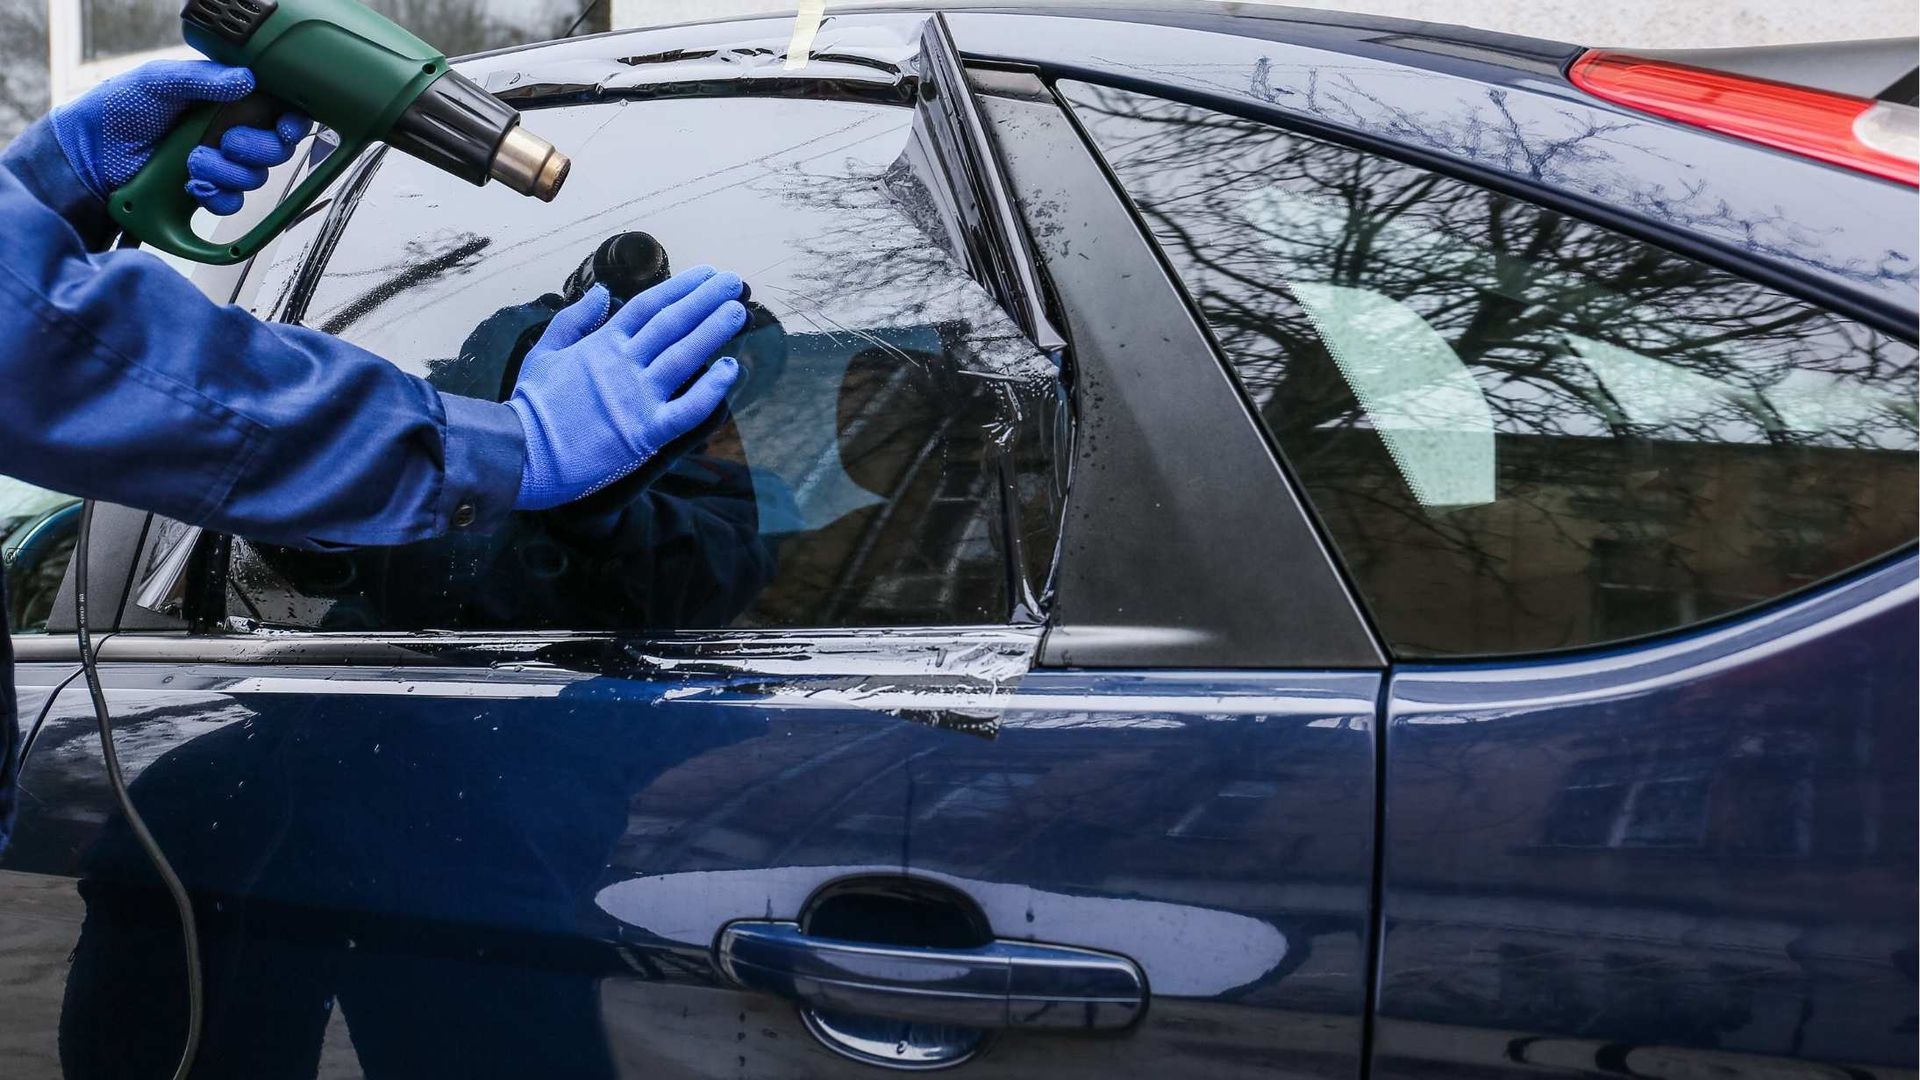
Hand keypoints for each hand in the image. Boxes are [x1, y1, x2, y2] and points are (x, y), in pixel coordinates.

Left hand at [50, 59, 311, 213]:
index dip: (289, 123)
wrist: (88, 154)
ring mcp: (218, 164)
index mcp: (223, 100)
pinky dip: (215, 196)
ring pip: (254, 178)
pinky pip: (231, 203)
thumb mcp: (158, 80)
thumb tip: (247, 80)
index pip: (275, 111)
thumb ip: (202, 78)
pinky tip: (192, 184)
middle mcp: (226, 132)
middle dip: (255, 149)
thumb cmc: (116, 109)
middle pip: (274, 149)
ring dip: (226, 172)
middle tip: (227, 142)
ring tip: (192, 161)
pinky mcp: (205, 191)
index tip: (284, 128)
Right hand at [507, 266, 746, 510]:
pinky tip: (732, 369)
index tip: (705, 274)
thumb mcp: (544, 351)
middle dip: (706, 300)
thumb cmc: (532, 406)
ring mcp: (637, 397)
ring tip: (738, 312)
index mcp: (601, 344)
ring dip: (714, 331)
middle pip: (673, 324)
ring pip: (685, 357)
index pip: (649, 306)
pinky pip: (688, 408)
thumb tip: (603, 292)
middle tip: (733, 283)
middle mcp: (623, 365)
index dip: (681, 287)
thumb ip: (575, 319)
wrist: (522, 453)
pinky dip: (713, 389)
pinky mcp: (646, 432)